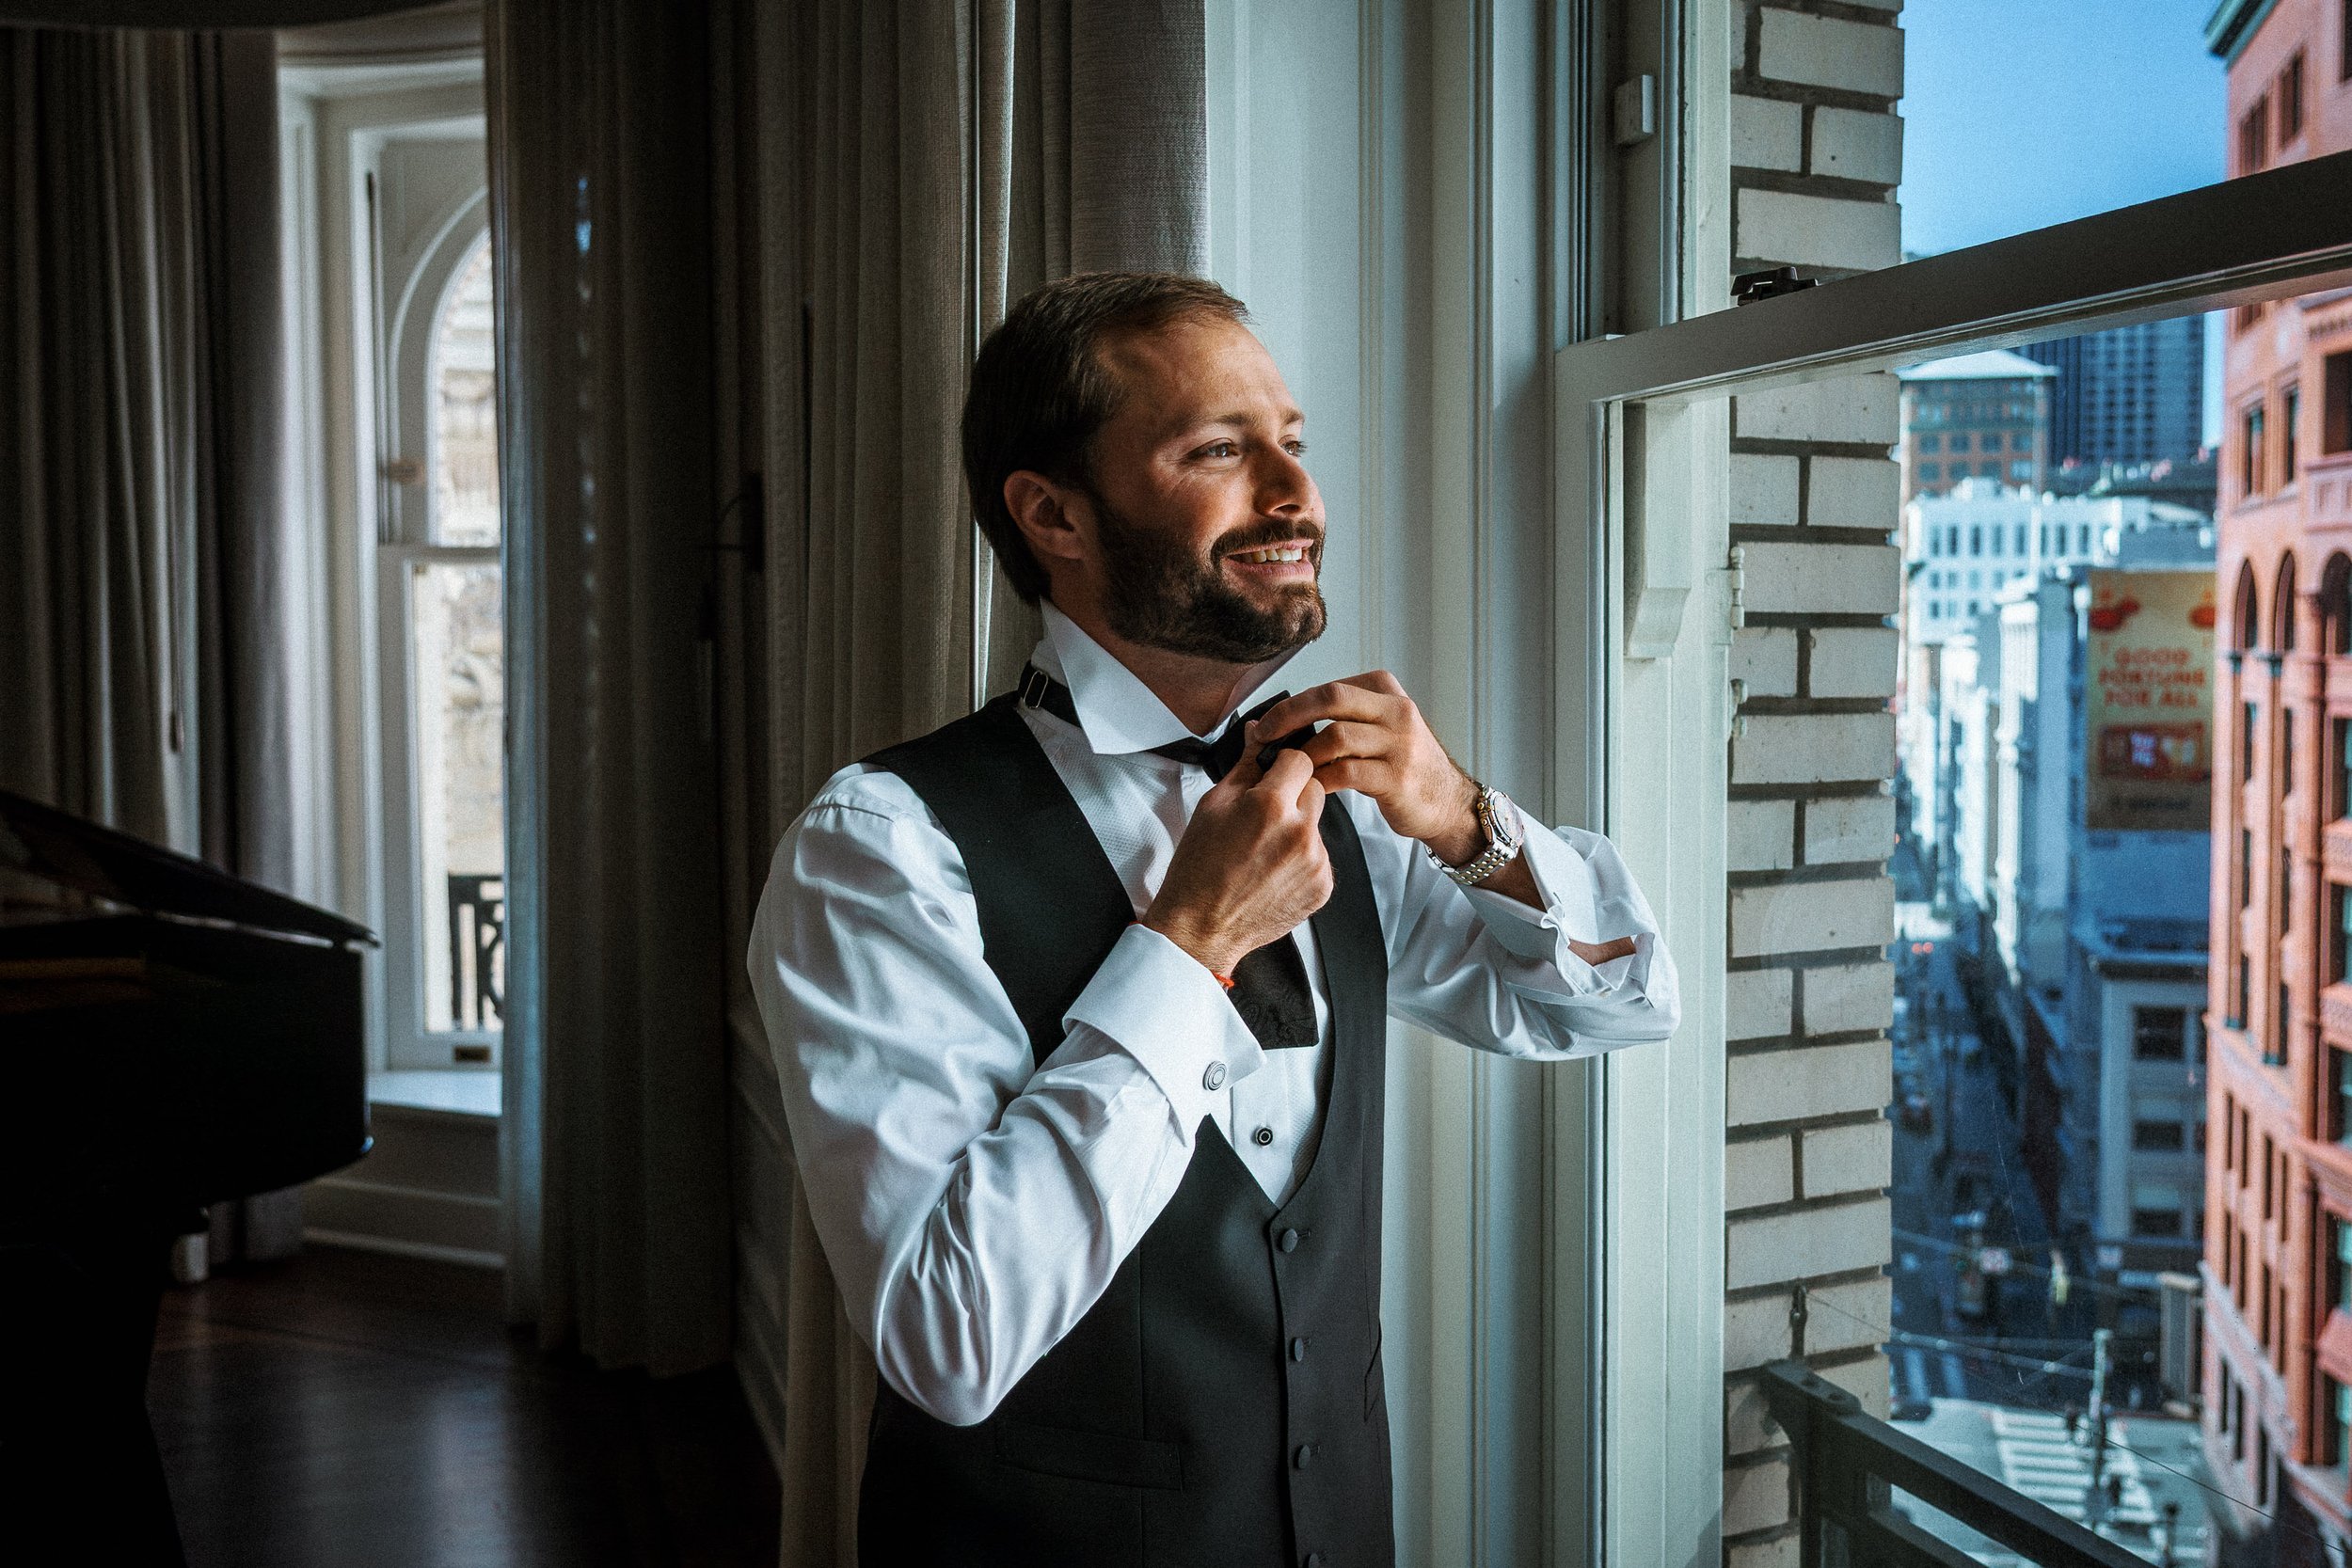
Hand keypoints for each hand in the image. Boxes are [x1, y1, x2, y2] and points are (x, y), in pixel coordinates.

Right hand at [1142, 747, 1332, 977]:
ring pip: (1318, 822)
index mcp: (1270, 805)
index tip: (1272, 776)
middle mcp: (1300, 832)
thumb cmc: (1199, 868)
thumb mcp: (1213, 805)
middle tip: (1262, 817)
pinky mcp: (1323, 886)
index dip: (1284, 765)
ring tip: (1264, 849)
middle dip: (1293, 794)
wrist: (1201, 927)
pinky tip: (1273, 870)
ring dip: (1298, 827)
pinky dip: (1302, 858)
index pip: (1300, 759)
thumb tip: (1258, 732)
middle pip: (1315, 788)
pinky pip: (1320, 855)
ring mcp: (1315, 862)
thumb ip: (1245, 765)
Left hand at [1250, 672, 1481, 859]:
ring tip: (1287, 770)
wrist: (1446, 802)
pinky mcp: (1398, 776)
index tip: (1267, 724)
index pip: (1328, 687)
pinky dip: (1321, 780)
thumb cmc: (1400, 765)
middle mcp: (1396, 710)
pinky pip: (1346, 772)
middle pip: (1331, 698)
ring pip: (1336, 736)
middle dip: (1289, 715)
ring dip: (1303, 755)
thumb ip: (1339, 719)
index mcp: (1386, 690)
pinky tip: (1310, 788)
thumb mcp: (1378, 728)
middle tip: (1263, 736)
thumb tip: (1275, 719)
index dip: (1292, 705)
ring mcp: (1400, 743)